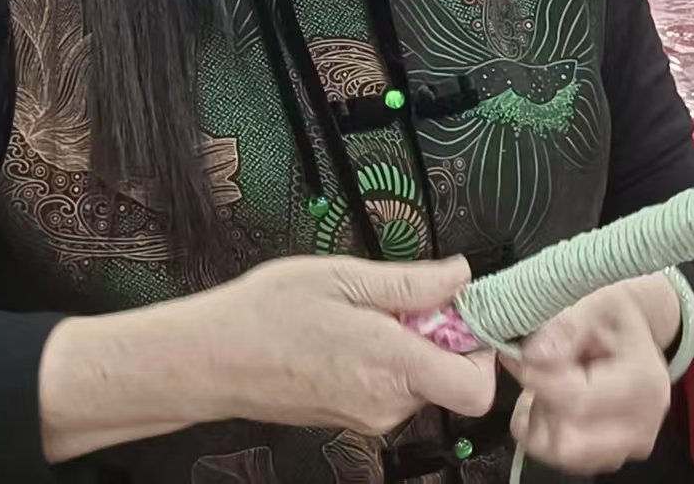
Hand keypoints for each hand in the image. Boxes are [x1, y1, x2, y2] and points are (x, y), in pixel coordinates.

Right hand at [208, 256, 497, 434]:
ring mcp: (369, 416)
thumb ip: (411, 282)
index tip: (461, 311)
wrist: (212, 358)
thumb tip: (461, 276)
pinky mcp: (353, 417)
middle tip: (399, 300)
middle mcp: (387, 402)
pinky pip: (392, 388)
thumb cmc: (267, 314)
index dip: (482, 347)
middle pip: (451, 376)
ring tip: (361, 313)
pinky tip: (347, 333)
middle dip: (439, 335)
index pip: (477, 387)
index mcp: (392, 366)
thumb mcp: (343, 276)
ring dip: (408, 345)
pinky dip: (384, 360)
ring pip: (420, 380)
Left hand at [503, 276, 681, 475]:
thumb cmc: (614, 317)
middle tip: (535, 373)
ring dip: (540, 421)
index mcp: (642, 382)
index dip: (538, 381)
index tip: (517, 359)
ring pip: (563, 454)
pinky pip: (564, 459)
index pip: (579, 400)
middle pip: (570, 440)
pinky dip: (546, 433)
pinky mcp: (613, 455)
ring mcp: (629, 445)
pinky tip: (549, 403)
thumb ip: (564, 329)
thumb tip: (534, 356)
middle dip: (540, 406)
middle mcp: (641, 423)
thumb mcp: (593, 305)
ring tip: (546, 386)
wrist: (636, 333)